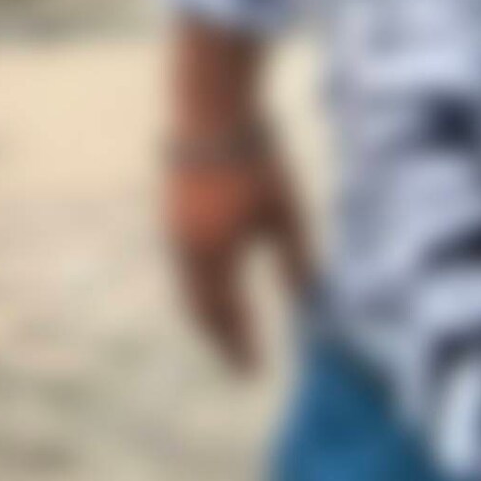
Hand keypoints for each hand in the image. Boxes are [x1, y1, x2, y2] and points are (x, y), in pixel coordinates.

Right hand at [161, 141, 312, 371]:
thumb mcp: (286, 212)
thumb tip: (309, 300)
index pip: (226, 318)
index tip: (252, 374)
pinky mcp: (171, 207)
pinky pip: (183, 264)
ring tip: (227, 327)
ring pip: (187, 287)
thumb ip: (296, 260)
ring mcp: (172, 229)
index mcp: (212, 259)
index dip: (239, 347)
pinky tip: (214, 279)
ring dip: (207, 313)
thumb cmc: (256, 159)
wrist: (211, 106)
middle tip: (237, 360)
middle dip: (220, 338)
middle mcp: (184, 252)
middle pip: (199, 310)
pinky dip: (199, 285)